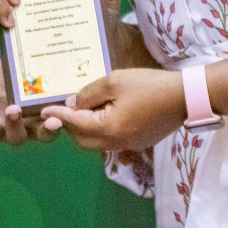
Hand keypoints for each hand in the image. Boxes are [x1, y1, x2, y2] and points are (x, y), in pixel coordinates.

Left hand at [0, 59, 61, 144]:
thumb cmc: (18, 77)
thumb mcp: (32, 76)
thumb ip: (45, 74)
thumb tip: (63, 56)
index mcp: (45, 116)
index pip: (60, 123)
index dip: (65, 122)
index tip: (66, 115)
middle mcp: (31, 128)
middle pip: (43, 135)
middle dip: (48, 130)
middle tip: (53, 121)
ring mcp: (11, 130)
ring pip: (16, 137)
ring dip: (16, 125)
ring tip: (14, 109)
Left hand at [40, 68, 185, 151]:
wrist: (184, 97)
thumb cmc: (148, 85)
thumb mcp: (115, 81)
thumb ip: (89, 94)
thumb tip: (73, 104)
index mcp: (108, 128)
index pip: (75, 123)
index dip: (58, 116)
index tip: (43, 112)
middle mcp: (116, 143)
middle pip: (83, 140)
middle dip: (70, 126)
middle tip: (65, 109)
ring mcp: (128, 145)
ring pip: (96, 143)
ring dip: (85, 129)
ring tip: (83, 109)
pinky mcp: (138, 143)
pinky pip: (111, 141)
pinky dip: (100, 131)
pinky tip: (102, 114)